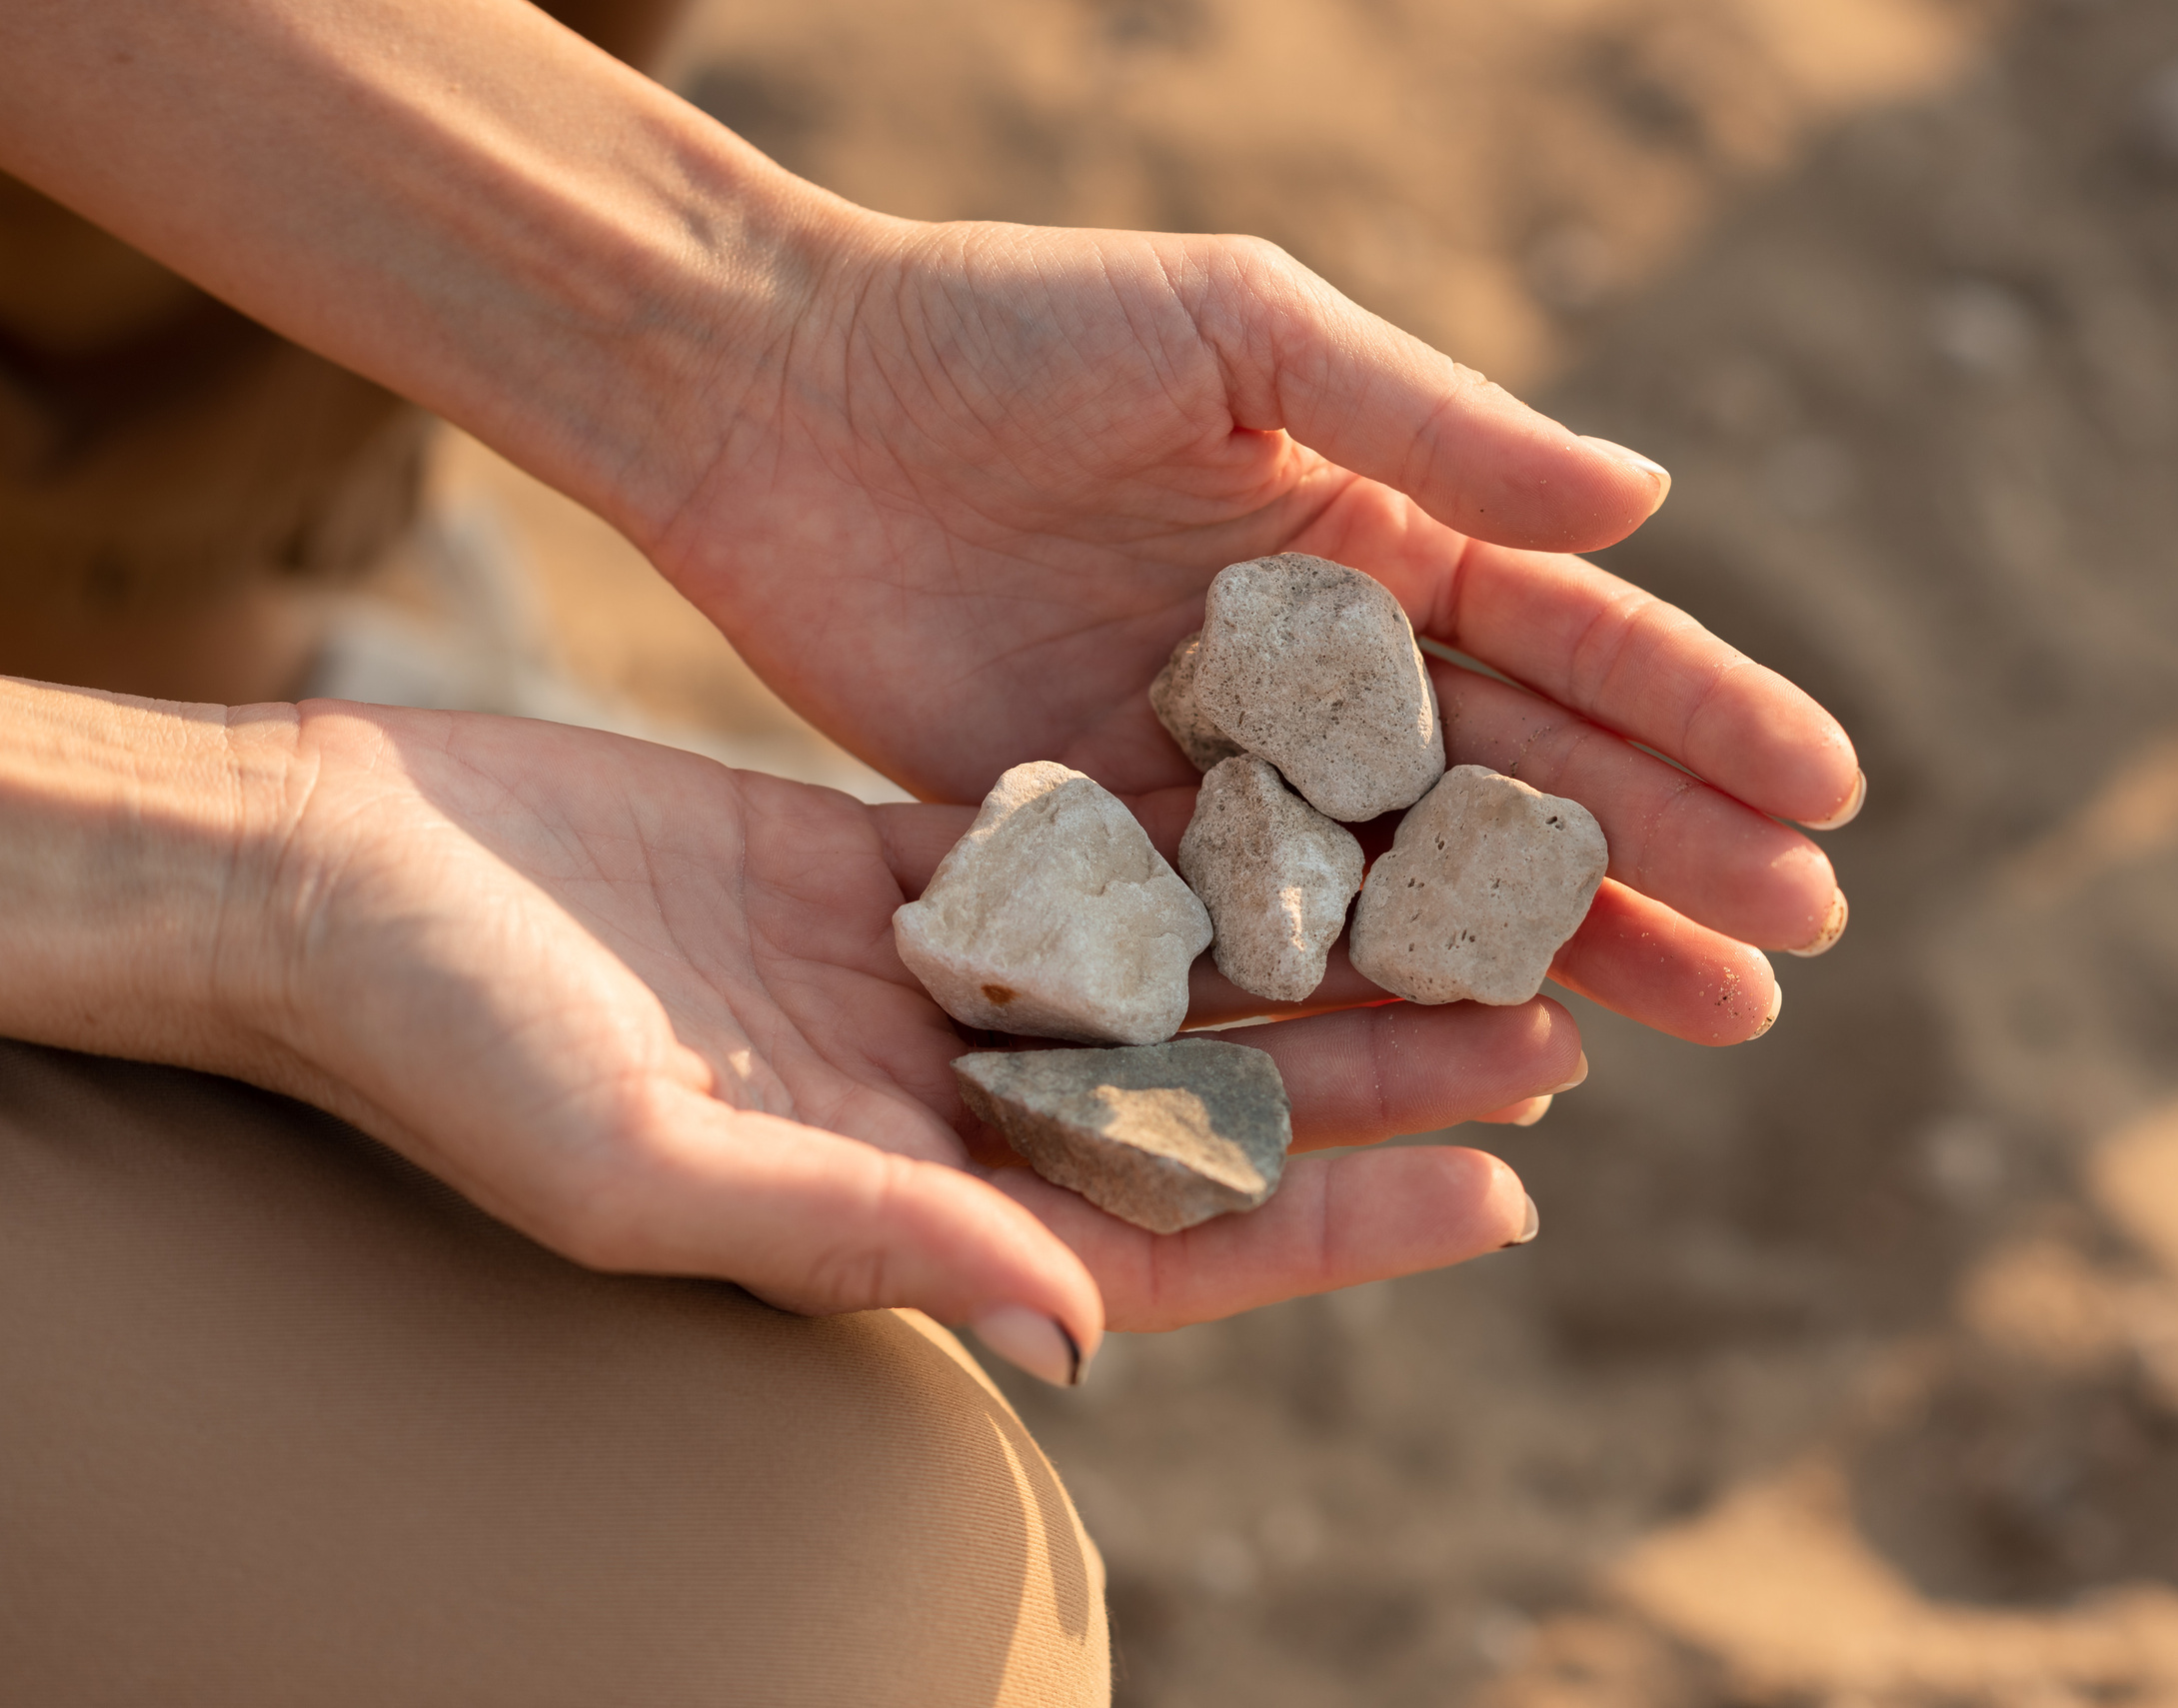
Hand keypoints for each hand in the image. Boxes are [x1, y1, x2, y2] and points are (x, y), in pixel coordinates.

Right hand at [214, 700, 1572, 1377]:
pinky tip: (1308, 780)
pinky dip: (1187, 826)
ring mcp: (914, 984)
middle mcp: (934, 1107)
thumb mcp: (658, 1166)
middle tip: (1549, 1026)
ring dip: (1307, 943)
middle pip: (1206, 1101)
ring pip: (1165, 969)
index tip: (1502, 1188)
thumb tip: (1085, 1335)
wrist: (325, 877)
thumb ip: (874, 1239)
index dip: (1337, 1222)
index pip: (1171, 1242)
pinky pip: (1073, 850)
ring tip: (1471, 903)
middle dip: (1371, 1070)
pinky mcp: (880, 865)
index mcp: (901, 1213)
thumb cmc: (453, 1049)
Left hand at [646, 219, 1860, 1043]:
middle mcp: (1322, 668)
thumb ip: (1431, 425)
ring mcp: (1227, 771)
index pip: (1571, 636)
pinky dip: (1381, 992)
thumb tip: (1647, 499)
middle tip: (1797, 950)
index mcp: (1373, 531)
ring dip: (1570, 946)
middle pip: (1527, 780)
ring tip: (1711, 1016)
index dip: (1702, 715)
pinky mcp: (1118, 852)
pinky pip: (1273, 936)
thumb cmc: (1005, 330)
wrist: (778, 406)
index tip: (1826, 796)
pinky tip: (1496, 1040)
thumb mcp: (1238, 332)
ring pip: (1425, 878)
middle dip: (1670, 856)